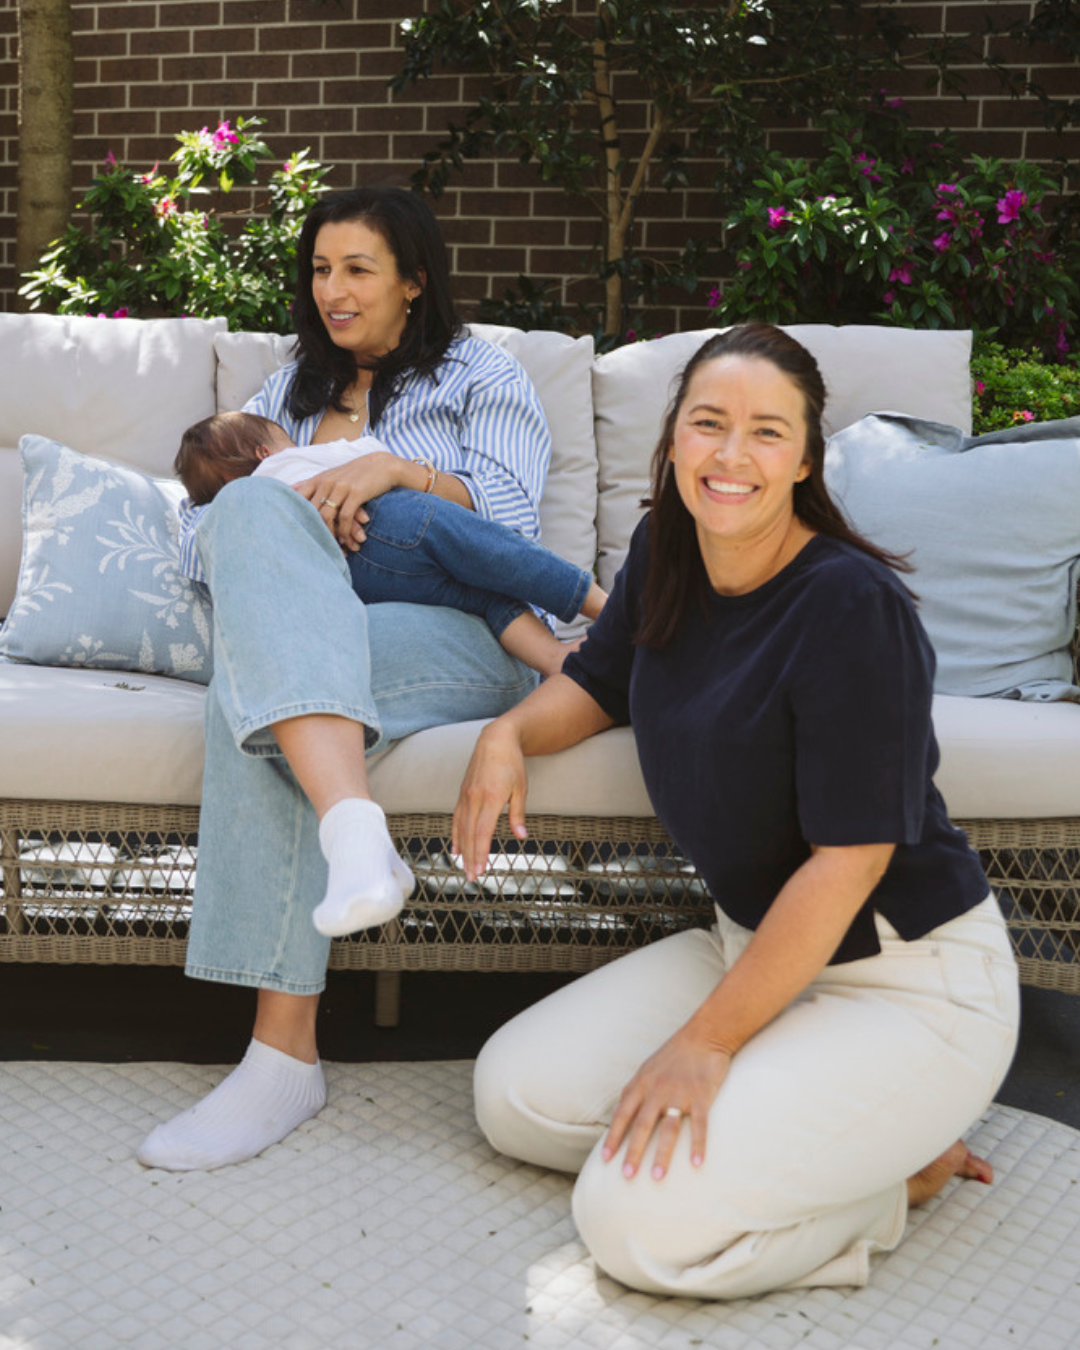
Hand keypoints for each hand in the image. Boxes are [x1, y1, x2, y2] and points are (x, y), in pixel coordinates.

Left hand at [293, 451, 402, 549]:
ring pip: (326, 516)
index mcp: (318, 479)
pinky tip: (346, 540)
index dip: (296, 517)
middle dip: (313, 531)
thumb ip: (311, 483)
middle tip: (316, 547)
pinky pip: (345, 517)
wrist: (382, 466)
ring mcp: (341, 487)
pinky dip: (344, 531)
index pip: (298, 500)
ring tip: (333, 547)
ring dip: (329, 535)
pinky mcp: (356, 493)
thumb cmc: (355, 474)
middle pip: (311, 512)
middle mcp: (326, 482)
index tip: (299, 532)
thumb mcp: (331, 475)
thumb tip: (290, 488)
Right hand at [452, 723, 529, 880]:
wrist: (495, 740)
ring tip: (464, 868)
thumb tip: (521, 836)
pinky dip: (456, 834)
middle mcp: (475, 798)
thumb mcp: (521, 788)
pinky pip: (457, 818)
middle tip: (472, 878)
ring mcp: (466, 796)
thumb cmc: (512, 763)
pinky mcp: (462, 793)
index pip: (483, 831)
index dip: (480, 852)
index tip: (480, 870)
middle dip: (471, 858)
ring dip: (463, 850)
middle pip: (470, 834)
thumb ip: (518, 813)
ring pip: (461, 828)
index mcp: (491, 798)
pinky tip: (456, 848)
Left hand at [602, 1026, 733, 1179]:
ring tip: (657, 1176)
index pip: (623, 1113)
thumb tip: (622, 1112)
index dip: (613, 1136)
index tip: (605, 1159)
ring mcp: (680, 1092)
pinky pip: (699, 1123)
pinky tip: (696, 1163)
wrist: (704, 1034)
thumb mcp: (648, 1068)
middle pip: (641, 1124)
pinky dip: (698, 1144)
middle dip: (633, 1152)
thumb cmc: (675, 1054)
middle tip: (626, 1176)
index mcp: (642, 1083)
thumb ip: (636, 1090)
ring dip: (662, 1153)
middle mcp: (657, 1089)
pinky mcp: (701, 1094)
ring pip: (668, 1127)